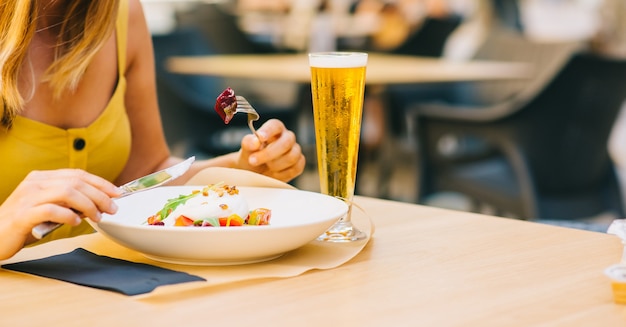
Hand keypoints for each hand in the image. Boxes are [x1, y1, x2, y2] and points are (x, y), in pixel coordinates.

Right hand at [0, 169, 119, 259]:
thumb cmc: (23, 224)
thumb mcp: (49, 208)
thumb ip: (68, 203)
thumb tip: (97, 204)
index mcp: (41, 178)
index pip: (77, 174)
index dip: (100, 183)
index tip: (117, 193)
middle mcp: (35, 183)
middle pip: (76, 182)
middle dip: (99, 195)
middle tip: (112, 209)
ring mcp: (27, 198)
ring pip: (67, 192)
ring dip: (88, 204)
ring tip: (97, 217)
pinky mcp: (22, 215)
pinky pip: (51, 210)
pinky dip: (68, 215)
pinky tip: (76, 222)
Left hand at [237, 119, 304, 181]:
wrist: (256, 172)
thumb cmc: (252, 157)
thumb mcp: (246, 150)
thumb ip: (248, 143)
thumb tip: (256, 141)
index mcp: (275, 129)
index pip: (275, 125)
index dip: (268, 131)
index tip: (260, 138)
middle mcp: (287, 137)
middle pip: (286, 142)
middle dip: (269, 154)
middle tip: (253, 161)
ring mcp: (295, 150)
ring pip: (292, 156)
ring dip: (275, 165)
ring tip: (265, 167)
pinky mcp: (299, 163)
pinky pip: (296, 168)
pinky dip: (282, 174)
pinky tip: (273, 174)